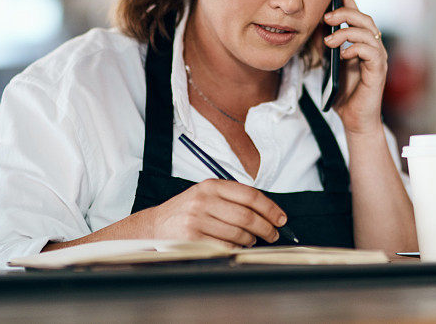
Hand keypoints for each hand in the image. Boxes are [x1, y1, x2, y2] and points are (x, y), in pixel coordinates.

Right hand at [150, 179, 286, 247]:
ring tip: (251, 240)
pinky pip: (225, 247)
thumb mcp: (206, 194)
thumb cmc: (186, 211)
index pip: (250, 195)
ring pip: (238, 234)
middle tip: (273, 234)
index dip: (270, 208)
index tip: (281, 218)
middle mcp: (204, 200)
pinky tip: (236, 247)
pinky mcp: (192, 239)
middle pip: (247, 216)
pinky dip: (236, 249)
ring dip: (250, 240)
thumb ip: (232, 198)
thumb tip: (267, 211)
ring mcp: (197, 220)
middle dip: (266, 228)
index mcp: (211, 185)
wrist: (154, 226)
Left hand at [323, 0, 387, 134]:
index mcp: (361, 42)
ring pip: (369, 32)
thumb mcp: (329, 62)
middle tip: (326, 18)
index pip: (357, 13)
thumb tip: (317, 24)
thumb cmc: (343, 91)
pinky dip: (356, 48)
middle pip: (364, 19)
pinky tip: (343, 54)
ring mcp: (377, 58)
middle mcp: (373, 46)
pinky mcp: (378, 71)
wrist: (353, 118)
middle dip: (345, 13)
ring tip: (329, 40)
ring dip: (347, 31)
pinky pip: (372, 52)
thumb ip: (326, 43)